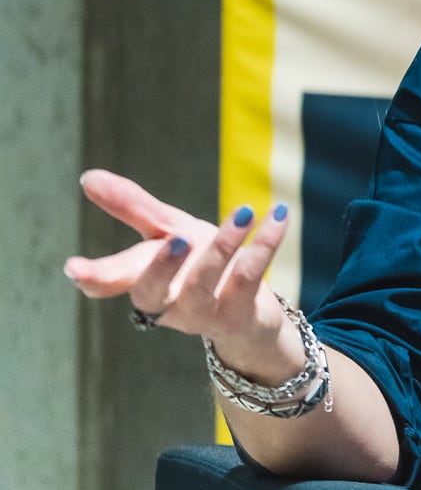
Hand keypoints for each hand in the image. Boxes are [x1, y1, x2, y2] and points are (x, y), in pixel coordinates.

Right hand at [66, 170, 295, 376]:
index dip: (95, 278)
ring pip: (207, 283)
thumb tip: (88, 177)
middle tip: (176, 240)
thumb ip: (132, 208)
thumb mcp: (167, 233)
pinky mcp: (240, 313)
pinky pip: (252, 276)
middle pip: (153, 292)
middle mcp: (168, 304)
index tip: (75, 269)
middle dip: (161, 268)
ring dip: (224, 247)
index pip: (111, 284)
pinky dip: (266, 244)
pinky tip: (277, 214)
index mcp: (143, 283)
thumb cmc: (199, 266)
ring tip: (243, 214)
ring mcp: (204, 313)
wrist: (250, 312)